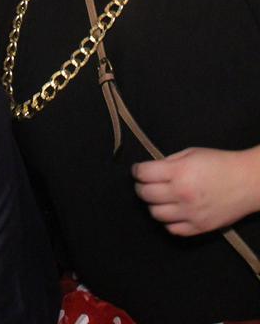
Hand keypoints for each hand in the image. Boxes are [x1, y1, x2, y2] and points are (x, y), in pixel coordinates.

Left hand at [133, 146, 259, 234]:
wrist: (246, 182)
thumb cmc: (219, 162)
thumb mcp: (191, 153)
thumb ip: (169, 162)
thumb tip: (151, 170)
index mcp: (179, 172)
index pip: (144, 174)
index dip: (137, 171)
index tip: (137, 170)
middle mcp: (181, 194)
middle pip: (146, 195)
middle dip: (140, 187)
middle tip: (144, 183)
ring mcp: (190, 214)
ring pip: (155, 214)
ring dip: (153, 204)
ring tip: (158, 197)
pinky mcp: (199, 228)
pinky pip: (173, 229)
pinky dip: (168, 221)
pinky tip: (172, 211)